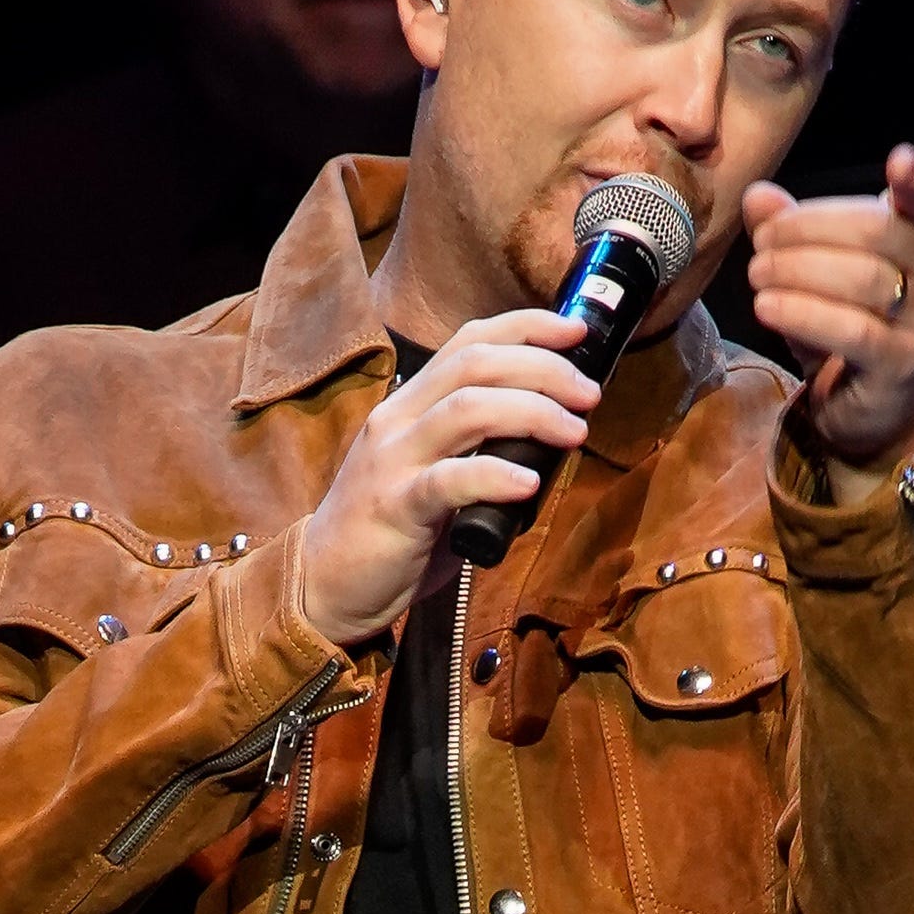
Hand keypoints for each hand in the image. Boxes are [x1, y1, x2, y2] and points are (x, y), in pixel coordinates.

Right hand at [297, 311, 600, 642]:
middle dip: (544, 368)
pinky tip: (528, 482)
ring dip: (532, 411)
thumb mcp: (432, 476)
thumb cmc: (388, 535)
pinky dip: (495, 475)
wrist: (323, 585)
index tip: (577, 333)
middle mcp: (399, 420)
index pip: (470, 341)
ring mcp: (394, 461)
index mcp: (410, 404)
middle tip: (589, 393)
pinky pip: (450, 480)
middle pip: (477, 365)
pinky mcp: (395, 507)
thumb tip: (546, 445)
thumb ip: (477, 452)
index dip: (527, 328)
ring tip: (575, 430)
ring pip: (468, 409)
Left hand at [742, 145, 913, 485]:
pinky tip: (767, 306)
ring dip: (799, 271)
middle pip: (876, 231)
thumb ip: (789, 230)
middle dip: (809, 230)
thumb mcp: (815, 272)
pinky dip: (803, 314)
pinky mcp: (899, 363)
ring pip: (864, 280)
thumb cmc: (844, 323)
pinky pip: (852, 331)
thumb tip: (756, 196)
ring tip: (757, 274)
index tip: (897, 160)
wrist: (868, 406)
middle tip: (762, 242)